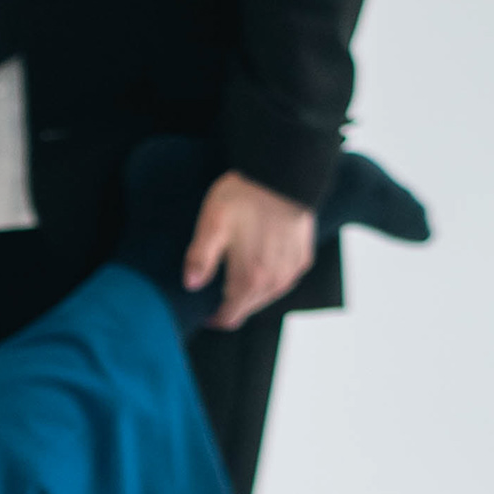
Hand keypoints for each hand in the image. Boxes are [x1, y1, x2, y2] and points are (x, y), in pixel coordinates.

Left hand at [180, 169, 317, 328]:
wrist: (284, 174)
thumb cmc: (244, 197)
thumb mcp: (212, 224)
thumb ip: (200, 258)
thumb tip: (190, 286)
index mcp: (250, 278)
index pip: (230, 315)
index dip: (214, 318)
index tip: (203, 313)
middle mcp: (275, 281)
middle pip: (248, 308)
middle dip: (230, 306)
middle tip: (214, 295)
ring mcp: (292, 271)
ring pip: (267, 297)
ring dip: (250, 294)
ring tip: (233, 281)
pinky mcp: (303, 258)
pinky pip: (283, 281)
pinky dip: (268, 280)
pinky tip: (258, 267)